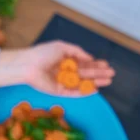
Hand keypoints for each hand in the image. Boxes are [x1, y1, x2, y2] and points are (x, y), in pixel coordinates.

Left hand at [0, 40, 114, 95]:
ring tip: (108, 81)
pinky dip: (84, 92)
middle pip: (85, 74)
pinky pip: (74, 93)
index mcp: (65, 60)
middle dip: (98, 73)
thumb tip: (90, 58)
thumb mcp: (62, 47)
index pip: (83, 63)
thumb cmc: (43, 53)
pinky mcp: (59, 92)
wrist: (28, 65)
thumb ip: (77, 52)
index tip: (106, 65)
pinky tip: (95, 89)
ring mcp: (63, 82)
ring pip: (82, 83)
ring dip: (95, 82)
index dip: (95, 64)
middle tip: (111, 74)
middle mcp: (65, 71)